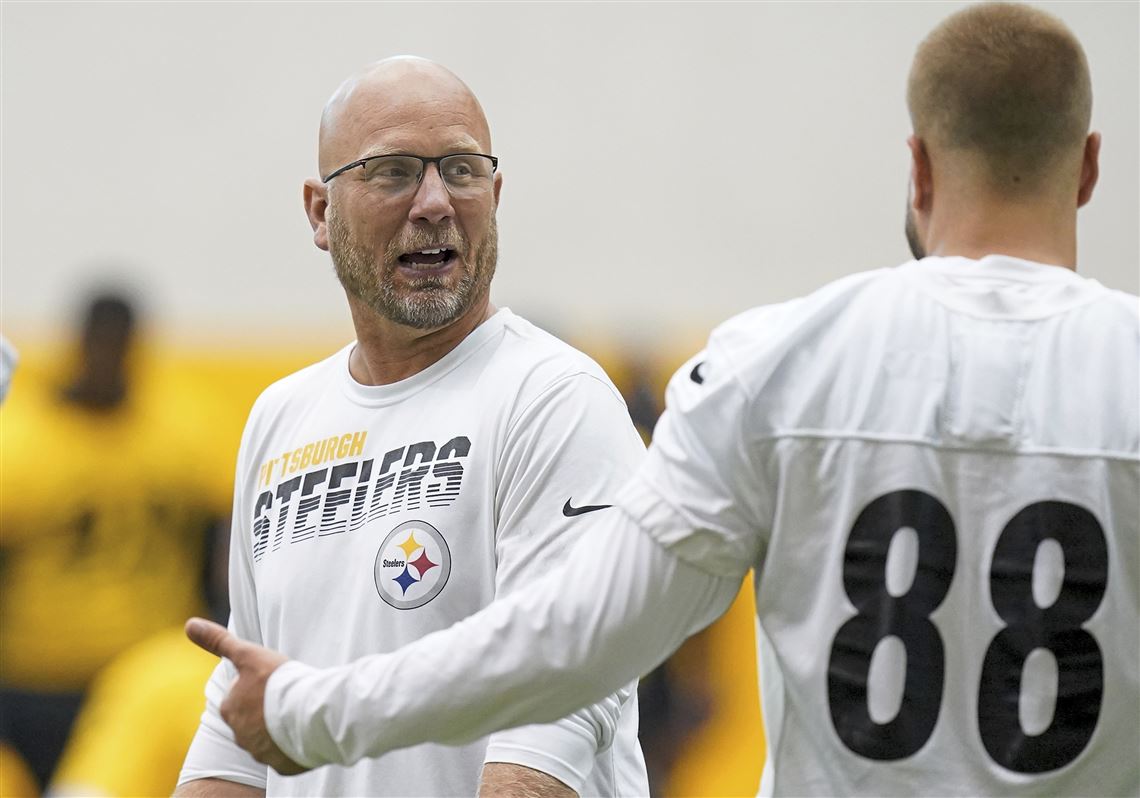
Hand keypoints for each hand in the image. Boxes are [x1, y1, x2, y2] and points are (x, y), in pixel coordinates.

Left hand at [185, 617, 308, 775]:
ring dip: (279, 727)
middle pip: (253, 719)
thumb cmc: (279, 682)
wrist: (310, 715)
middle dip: (267, 710)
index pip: (240, 696)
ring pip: (269, 737)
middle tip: (288, 697)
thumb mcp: (249, 654)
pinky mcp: (282, 765)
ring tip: (298, 712)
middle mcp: (240, 734)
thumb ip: (219, 641)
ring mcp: (261, 751)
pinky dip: (292, 744)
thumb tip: (190, 624)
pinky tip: (304, 731)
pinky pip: (285, 754)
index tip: (274, 683)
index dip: (258, 687)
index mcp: (231, 709)